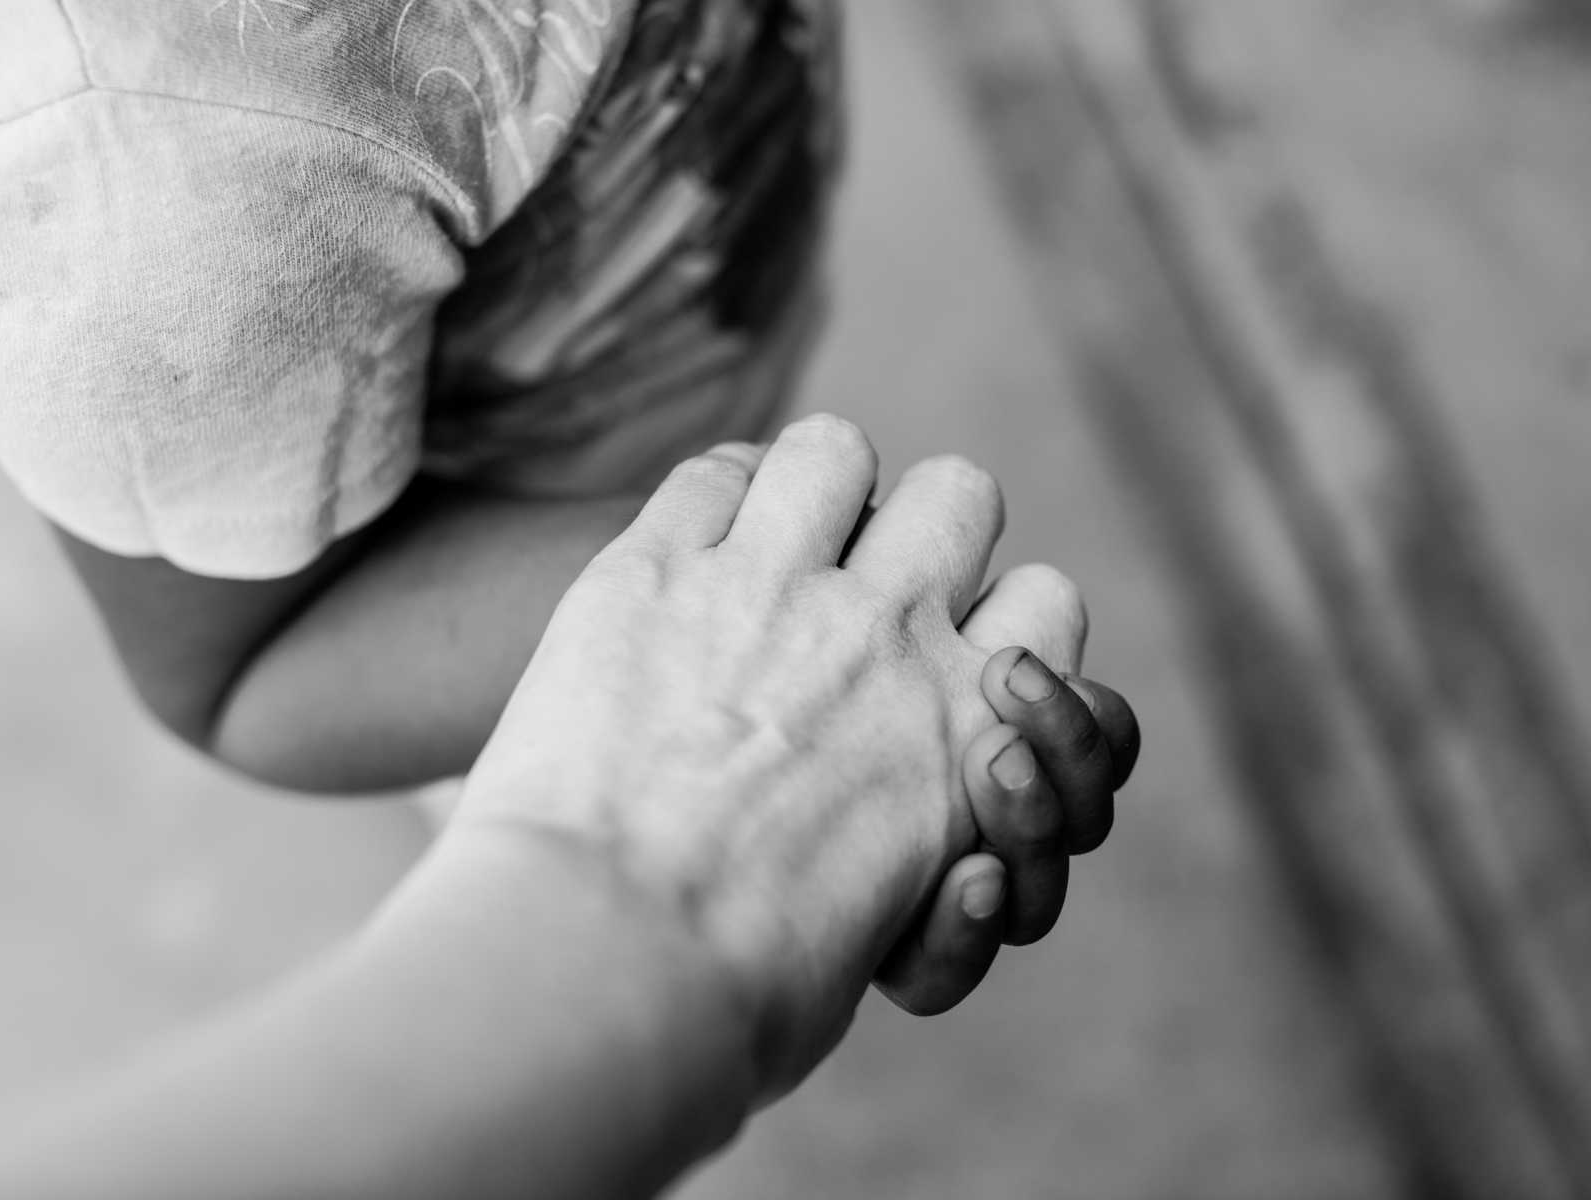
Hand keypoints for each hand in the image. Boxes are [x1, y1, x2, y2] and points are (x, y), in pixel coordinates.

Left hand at [448, 415, 1091, 1097]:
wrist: (606, 970)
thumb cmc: (749, 994)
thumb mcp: (894, 941)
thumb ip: (933, 865)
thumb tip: (952, 865)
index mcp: (967, 725)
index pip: (1052, 604)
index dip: (1010, 628)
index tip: (957, 669)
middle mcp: (887, 630)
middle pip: (963, 493)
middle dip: (926, 533)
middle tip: (865, 593)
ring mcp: (767, 586)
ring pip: (837, 449)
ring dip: (815, 489)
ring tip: (772, 551)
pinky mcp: (649, 571)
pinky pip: (710, 470)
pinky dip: (709, 500)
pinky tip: (684, 556)